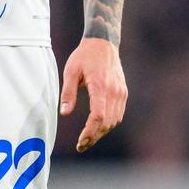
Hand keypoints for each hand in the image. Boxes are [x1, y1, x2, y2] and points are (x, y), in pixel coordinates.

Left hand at [59, 37, 126, 152]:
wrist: (103, 43)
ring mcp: (121, 93)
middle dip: (94, 136)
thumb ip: (68, 92)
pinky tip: (98, 128)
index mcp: (100, 86)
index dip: (90, 131)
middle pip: (107, 122)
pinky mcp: (123, 93)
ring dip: (102, 132)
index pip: (98, 116)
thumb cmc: (84, 56)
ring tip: (88, 139)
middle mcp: (114, 91)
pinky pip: (118, 114)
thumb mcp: (70, 70)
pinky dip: (109, 124)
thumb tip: (64, 113)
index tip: (80, 141)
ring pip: (114, 121)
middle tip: (81, 145)